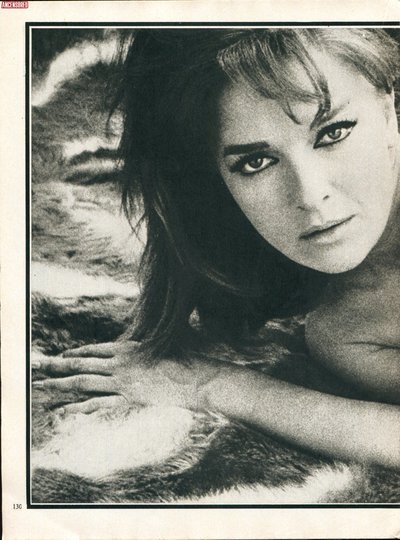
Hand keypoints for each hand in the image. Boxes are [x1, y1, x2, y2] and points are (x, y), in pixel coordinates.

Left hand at [32, 341, 219, 414]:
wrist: (198, 378)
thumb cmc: (186, 361)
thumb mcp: (163, 348)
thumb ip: (145, 349)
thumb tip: (140, 350)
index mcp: (129, 347)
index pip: (94, 349)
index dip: (76, 353)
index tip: (64, 357)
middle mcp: (120, 362)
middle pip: (82, 364)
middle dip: (59, 366)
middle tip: (41, 368)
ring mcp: (123, 380)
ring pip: (82, 382)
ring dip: (59, 384)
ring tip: (41, 387)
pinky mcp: (128, 398)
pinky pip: (97, 403)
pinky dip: (78, 406)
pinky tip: (64, 409)